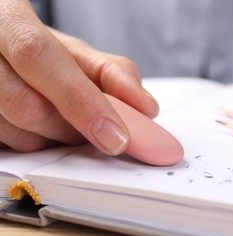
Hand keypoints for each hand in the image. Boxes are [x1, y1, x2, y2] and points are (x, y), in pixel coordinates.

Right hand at [0, 0, 158, 154]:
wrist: (1, 51)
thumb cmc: (42, 50)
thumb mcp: (76, 52)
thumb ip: (112, 74)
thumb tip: (147, 108)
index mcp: (6, 19)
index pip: (37, 55)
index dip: (81, 101)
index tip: (117, 137)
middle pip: (28, 105)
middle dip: (74, 127)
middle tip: (96, 127)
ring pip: (18, 135)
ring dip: (56, 138)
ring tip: (63, 118)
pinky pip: (10, 149)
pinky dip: (39, 144)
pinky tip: (43, 128)